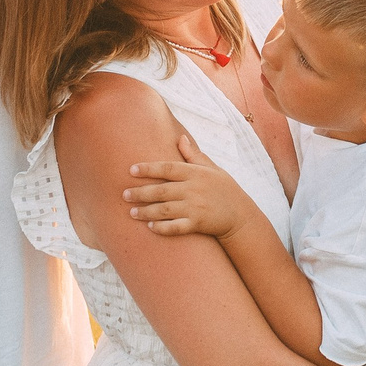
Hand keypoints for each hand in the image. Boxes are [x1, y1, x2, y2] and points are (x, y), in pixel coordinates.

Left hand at [124, 131, 258, 241]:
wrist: (240, 215)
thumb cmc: (224, 189)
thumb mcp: (212, 168)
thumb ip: (194, 155)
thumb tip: (180, 138)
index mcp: (196, 173)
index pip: (168, 168)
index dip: (149, 168)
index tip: (131, 170)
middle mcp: (194, 189)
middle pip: (161, 190)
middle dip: (140, 192)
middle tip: (124, 194)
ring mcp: (195, 208)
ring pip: (164, 209)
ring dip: (146, 211)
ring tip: (132, 213)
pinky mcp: (198, 224)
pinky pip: (175, 227)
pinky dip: (162, 227)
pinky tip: (150, 227)